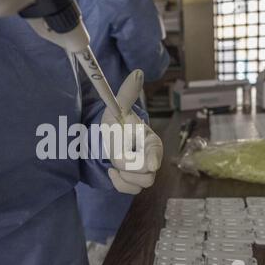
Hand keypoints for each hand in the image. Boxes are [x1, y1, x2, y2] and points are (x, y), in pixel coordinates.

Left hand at [101, 70, 162, 194]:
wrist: (108, 137)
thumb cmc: (115, 122)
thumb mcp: (118, 108)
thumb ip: (127, 93)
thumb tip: (137, 73)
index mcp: (151, 141)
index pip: (155, 154)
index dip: (149, 159)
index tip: (145, 163)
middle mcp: (152, 158)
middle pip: (147, 175)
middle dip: (127, 167)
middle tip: (114, 155)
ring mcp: (145, 172)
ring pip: (141, 185)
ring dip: (123, 176)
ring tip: (113, 163)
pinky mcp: (136, 181)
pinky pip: (132, 191)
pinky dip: (120, 184)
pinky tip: (111, 172)